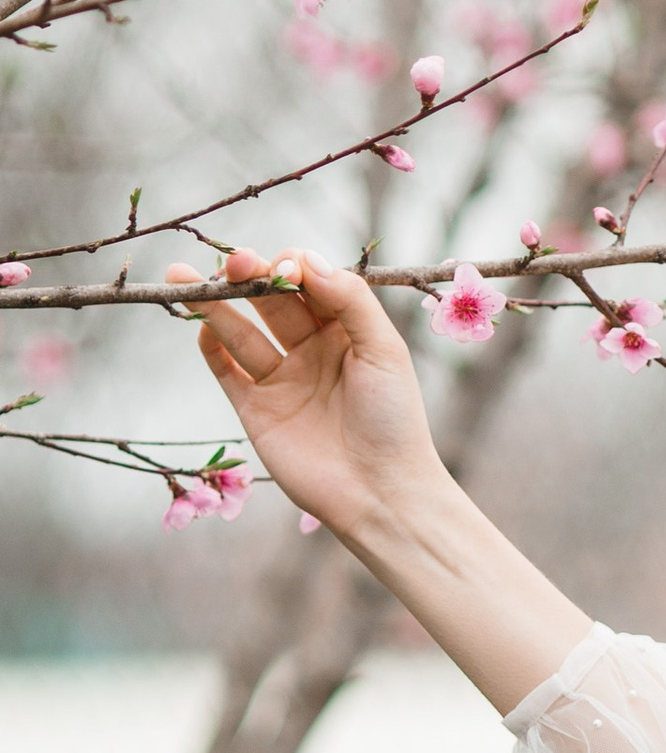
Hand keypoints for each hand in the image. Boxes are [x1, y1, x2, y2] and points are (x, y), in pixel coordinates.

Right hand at [173, 245, 445, 549]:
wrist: (379, 492)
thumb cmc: (394, 420)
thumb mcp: (384, 351)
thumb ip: (349, 301)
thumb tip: (307, 260)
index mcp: (347, 330)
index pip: (311, 282)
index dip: (294, 267)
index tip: (287, 267)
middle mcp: (312, 349)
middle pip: (271, 301)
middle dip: (250, 277)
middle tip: (233, 262)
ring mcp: (282, 379)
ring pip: (240, 330)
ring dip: (213, 303)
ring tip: (183, 276)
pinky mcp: (256, 410)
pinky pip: (225, 370)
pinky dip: (210, 347)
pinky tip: (199, 325)